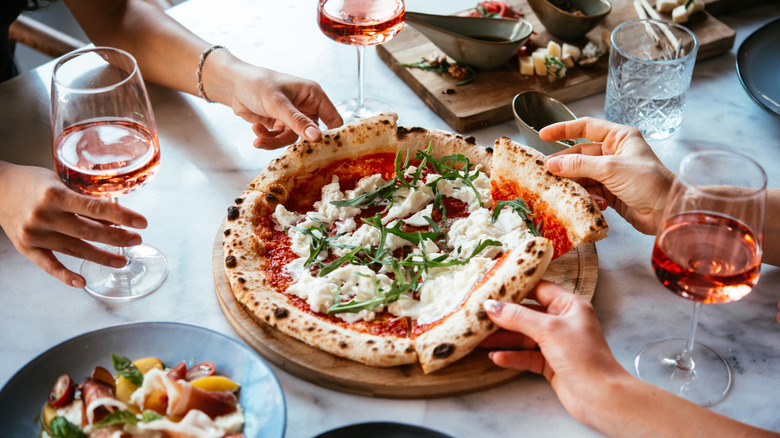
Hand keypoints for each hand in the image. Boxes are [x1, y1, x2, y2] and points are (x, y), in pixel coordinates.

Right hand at [0, 163, 147, 287]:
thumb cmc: (32, 182)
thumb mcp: (61, 183)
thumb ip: (84, 200)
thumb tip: (115, 218)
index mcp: (54, 194)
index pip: (95, 208)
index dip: (122, 216)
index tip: (142, 223)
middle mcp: (44, 215)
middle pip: (88, 232)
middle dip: (117, 238)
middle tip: (136, 241)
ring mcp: (34, 234)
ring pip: (74, 249)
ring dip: (101, 257)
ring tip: (122, 260)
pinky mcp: (26, 247)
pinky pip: (49, 265)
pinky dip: (65, 275)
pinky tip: (82, 281)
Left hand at [228, 65, 342, 148]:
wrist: (233, 86)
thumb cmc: (257, 84)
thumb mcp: (278, 103)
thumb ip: (297, 121)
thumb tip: (316, 137)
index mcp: (314, 96)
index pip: (334, 119)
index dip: (332, 134)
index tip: (327, 151)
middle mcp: (306, 107)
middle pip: (311, 134)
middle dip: (296, 143)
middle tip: (288, 153)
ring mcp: (293, 118)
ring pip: (292, 140)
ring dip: (274, 141)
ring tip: (259, 138)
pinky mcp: (280, 125)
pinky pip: (279, 140)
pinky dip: (267, 138)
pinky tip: (256, 130)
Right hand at [481, 281, 629, 424]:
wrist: (601, 397)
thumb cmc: (584, 358)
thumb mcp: (548, 330)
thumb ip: (518, 316)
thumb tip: (492, 305)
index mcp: (570, 306)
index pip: (539, 289)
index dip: (516, 288)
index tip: (492, 288)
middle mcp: (563, 323)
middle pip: (527, 314)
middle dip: (503, 317)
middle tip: (480, 316)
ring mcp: (557, 345)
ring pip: (524, 337)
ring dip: (503, 339)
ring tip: (480, 338)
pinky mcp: (551, 364)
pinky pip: (526, 356)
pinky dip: (512, 356)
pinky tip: (496, 358)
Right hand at [539, 117, 674, 234]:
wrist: (666, 211)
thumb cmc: (648, 182)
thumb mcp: (611, 169)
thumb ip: (580, 165)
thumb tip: (552, 163)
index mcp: (619, 137)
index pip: (586, 127)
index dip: (563, 130)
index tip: (543, 134)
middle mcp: (614, 152)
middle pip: (580, 154)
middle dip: (566, 165)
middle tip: (547, 173)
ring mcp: (612, 173)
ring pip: (582, 174)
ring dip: (577, 184)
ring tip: (569, 191)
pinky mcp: (611, 192)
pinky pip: (590, 190)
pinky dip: (588, 196)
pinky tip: (595, 203)